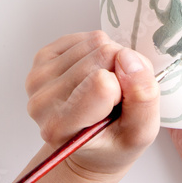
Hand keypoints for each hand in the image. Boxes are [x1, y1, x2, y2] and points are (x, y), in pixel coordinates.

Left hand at [25, 31, 160, 180]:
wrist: (89, 145)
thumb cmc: (113, 142)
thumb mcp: (141, 133)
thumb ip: (143, 99)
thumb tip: (128, 57)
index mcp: (61, 127)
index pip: (101, 85)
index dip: (125, 86)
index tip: (121, 103)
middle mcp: (42, 102)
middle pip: (102, 55)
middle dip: (120, 69)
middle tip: (118, 95)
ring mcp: (38, 78)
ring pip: (95, 42)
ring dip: (111, 60)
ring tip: (107, 86)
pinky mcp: (42, 57)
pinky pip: (85, 36)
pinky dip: (98, 50)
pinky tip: (95, 73)